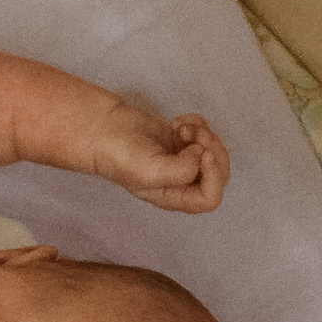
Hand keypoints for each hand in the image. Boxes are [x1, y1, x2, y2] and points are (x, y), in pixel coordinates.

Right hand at [89, 106, 229, 212]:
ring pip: (214, 150)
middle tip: (194, 136)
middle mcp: (181, 181)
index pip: (210, 198)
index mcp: (174, 197)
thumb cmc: (120, 155)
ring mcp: (183, 159)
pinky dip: (196, 123)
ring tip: (182, 128)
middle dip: (212, 150)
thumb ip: (182, 171)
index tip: (202, 153)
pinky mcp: (181, 140)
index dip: (214, 176)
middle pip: (218, 173)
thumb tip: (201, 155)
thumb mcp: (150, 172)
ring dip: (204, 134)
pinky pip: (204, 132)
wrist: (103, 129)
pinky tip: (176, 122)